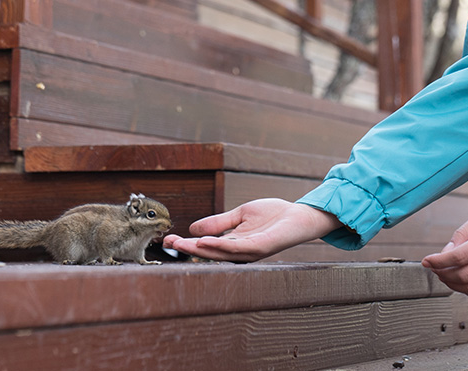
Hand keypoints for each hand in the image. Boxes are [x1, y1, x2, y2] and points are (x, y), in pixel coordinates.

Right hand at [162, 198, 342, 261]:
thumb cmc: (273, 215)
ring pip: (220, 253)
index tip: (168, 238)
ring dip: (199, 249)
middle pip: (209, 252)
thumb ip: (219, 222)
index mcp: (233, 243)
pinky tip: (205, 242)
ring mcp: (249, 251)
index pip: (206, 245)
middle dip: (188, 248)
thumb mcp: (240, 215)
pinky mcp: (260, 247)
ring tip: (182, 244)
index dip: (187, 243)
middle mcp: (239, 251)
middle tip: (169, 242)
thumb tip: (193, 228)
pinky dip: (219, 245)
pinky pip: (236, 248)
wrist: (299, 216)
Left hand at [421, 200, 467, 300]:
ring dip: (456, 286)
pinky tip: (464, 282)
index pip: (460, 257)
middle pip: (466, 276)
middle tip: (435, 269)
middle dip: (444, 275)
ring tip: (447, 276)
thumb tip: (445, 253)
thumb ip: (463, 233)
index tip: (427, 261)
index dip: (439, 261)